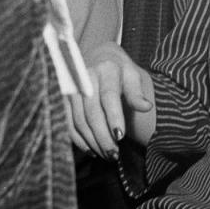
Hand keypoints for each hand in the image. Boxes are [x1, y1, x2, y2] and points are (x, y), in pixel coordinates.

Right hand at [67, 42, 153, 158]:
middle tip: (114, 155)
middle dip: (103, 137)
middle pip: (92, 113)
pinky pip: (68, 124)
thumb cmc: (118, 67)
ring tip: (106, 155)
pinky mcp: (62, 100)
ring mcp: (71, 89)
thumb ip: (136, 92)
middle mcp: (85, 78)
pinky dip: (79, 140)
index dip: (114, 117)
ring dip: (92, 142)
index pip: (109, 96)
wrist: (94, 53)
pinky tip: (92, 150)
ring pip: (79, 122)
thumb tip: (147, 107)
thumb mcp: (131, 73)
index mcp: (106, 69)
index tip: (120, 136)